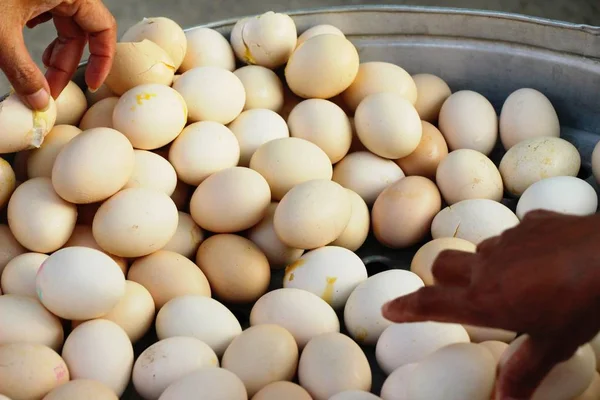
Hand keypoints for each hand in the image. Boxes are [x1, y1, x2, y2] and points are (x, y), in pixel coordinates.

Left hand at [0, 0, 115, 109]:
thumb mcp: (0, 35)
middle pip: (79, 31)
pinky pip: (43, 11)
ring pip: (61, 23)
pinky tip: (21, 41)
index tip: (90, 84)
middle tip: (50, 90)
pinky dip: (36, 31)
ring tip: (37, 71)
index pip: (103, 29)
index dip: (102, 60)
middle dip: (65, 63)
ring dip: (52, 51)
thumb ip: (22, 72)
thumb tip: (40, 102)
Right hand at [382, 210, 599, 399]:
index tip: (389, 309)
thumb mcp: (554, 344)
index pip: (431, 303)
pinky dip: (521, 247)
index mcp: (484, 300)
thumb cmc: (582, 303)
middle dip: (442, 279)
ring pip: (480, 249)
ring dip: (485, 264)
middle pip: (441, 265)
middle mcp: (486, 266)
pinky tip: (544, 257)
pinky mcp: (531, 221)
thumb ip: (524, 371)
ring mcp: (507, 239)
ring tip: (516, 279)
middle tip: (460, 293)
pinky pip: (516, 233)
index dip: (406, 307)